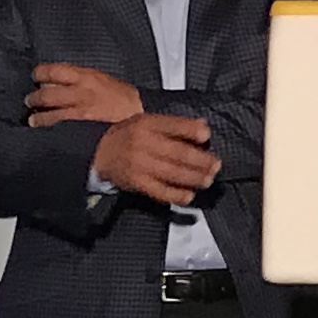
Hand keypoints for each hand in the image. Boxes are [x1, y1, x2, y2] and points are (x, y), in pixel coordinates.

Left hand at [26, 60, 144, 127]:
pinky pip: (57, 127)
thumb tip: (61, 82)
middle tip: (30, 100)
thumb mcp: (103, 80)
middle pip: (46, 92)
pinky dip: (46, 128)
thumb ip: (82, 80)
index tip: (36, 76)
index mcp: (86, 76)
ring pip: (48, 112)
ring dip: (36, 115)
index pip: (53, 70)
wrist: (140, 114)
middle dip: (34, 97)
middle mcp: (79, 92)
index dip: (40, 73)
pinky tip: (41, 129)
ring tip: (33, 118)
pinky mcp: (80, 128)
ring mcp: (79, 112)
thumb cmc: (124, 98)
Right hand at [91, 112, 218, 204]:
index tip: (206, 136)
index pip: (172, 125)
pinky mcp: (137, 183)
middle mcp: (143, 143)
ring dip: (194, 178)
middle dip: (200, 160)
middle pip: (177, 153)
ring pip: (172, 173)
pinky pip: (160, 191)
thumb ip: (174, 124)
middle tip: (216, 165)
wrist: (101, 152)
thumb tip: (203, 127)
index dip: (191, 131)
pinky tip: (189, 196)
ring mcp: (140, 165)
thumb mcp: (148, 121)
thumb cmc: (130, 135)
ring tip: (208, 180)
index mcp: (147, 124)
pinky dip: (176, 195)